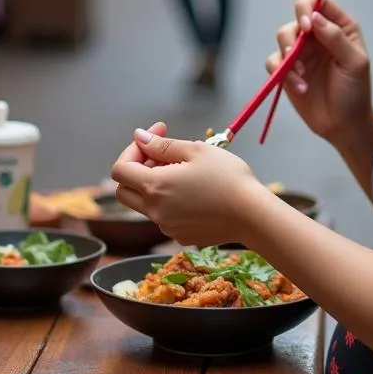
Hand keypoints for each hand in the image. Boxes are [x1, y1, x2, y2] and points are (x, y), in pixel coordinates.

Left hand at [111, 124, 260, 246]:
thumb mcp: (196, 150)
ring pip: (146, 204)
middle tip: (163, 156)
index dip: (133, 149)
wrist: (252, 215)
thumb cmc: (228, 177)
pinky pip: (166, 216)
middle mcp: (155, 211)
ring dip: (156, 185)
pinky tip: (197, 192)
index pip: (120, 169)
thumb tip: (139, 137)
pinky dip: (172, 201)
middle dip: (137, 169)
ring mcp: (167, 226)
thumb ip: (162, 145)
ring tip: (186, 171)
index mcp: (155, 186)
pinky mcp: (181, 236)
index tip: (157, 137)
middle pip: (125, 190)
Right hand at [265, 0, 372, 145]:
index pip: (318, 2)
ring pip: (282, 36)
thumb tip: (315, 17)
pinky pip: (273, 62)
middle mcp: (318, 35)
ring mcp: (302, 52)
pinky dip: (282, 73)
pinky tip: (300, 88)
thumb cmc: (355, 92)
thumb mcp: (354, 63)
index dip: (307, 7)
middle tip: (295, 51)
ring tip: (300, 76)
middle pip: (296, 16)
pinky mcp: (287, 71)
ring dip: (287, 56)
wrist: (344, 125)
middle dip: (292, 33)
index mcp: (339, 27)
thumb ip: (336, 38)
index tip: (306, 26)